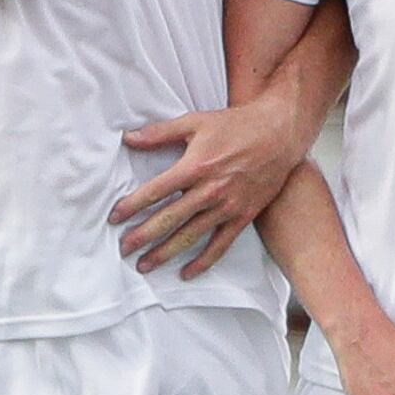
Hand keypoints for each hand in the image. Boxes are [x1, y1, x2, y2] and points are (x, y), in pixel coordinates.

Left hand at [114, 99, 310, 276]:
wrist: (280, 134)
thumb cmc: (236, 125)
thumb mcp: (195, 121)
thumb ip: (160, 132)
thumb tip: (128, 138)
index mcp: (195, 166)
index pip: (155, 191)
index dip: (132, 206)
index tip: (114, 218)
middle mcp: (210, 190)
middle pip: (169, 219)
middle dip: (143, 236)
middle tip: (123, 249)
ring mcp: (228, 206)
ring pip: (191, 236)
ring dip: (166, 253)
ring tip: (145, 265)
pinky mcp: (243, 216)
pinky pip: (220, 245)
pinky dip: (203, 261)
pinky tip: (186, 273)